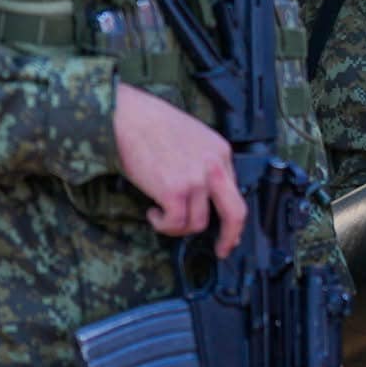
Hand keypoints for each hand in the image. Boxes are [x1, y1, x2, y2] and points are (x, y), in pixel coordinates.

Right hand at [113, 83, 245, 257]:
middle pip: (235, 213)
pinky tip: (153, 213)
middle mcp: (214, 167)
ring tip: (161, 214)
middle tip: (222, 249)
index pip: (234, 191)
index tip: (226, 228)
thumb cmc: (153, 123)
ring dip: (178, 226)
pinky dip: (163, 225)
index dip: (229, 214)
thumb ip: (204, 162)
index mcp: (221, 152)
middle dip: (231, 237)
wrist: (130, 116)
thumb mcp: (193, 137)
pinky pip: (176, 223)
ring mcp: (196, 180)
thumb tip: (203, 192)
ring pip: (198, 223)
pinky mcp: (174, 191)